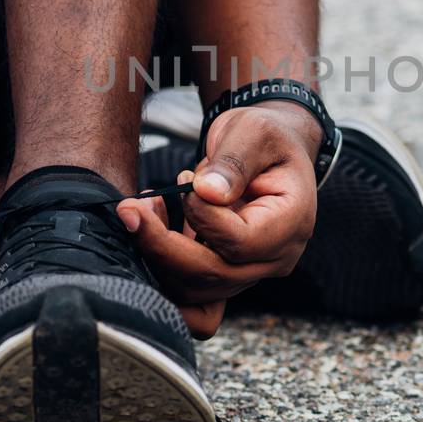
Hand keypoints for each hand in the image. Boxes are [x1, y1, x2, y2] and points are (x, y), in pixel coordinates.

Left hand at [117, 102, 319, 337]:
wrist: (267, 151)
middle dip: (161, 245)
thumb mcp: (253, 132)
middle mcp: (276, 257)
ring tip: (143, 207)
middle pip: (213, 275)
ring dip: (157, 253)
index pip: (240, 242)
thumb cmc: (264, 138)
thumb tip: (206, 193)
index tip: (184, 182)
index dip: (202, 218)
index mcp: (292, 223)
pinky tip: (154, 226)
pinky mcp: (227, 274)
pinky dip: (163, 265)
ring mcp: (252, 271)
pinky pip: (191, 290)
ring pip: (195, 288)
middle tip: (130, 209)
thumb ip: (233, 161)